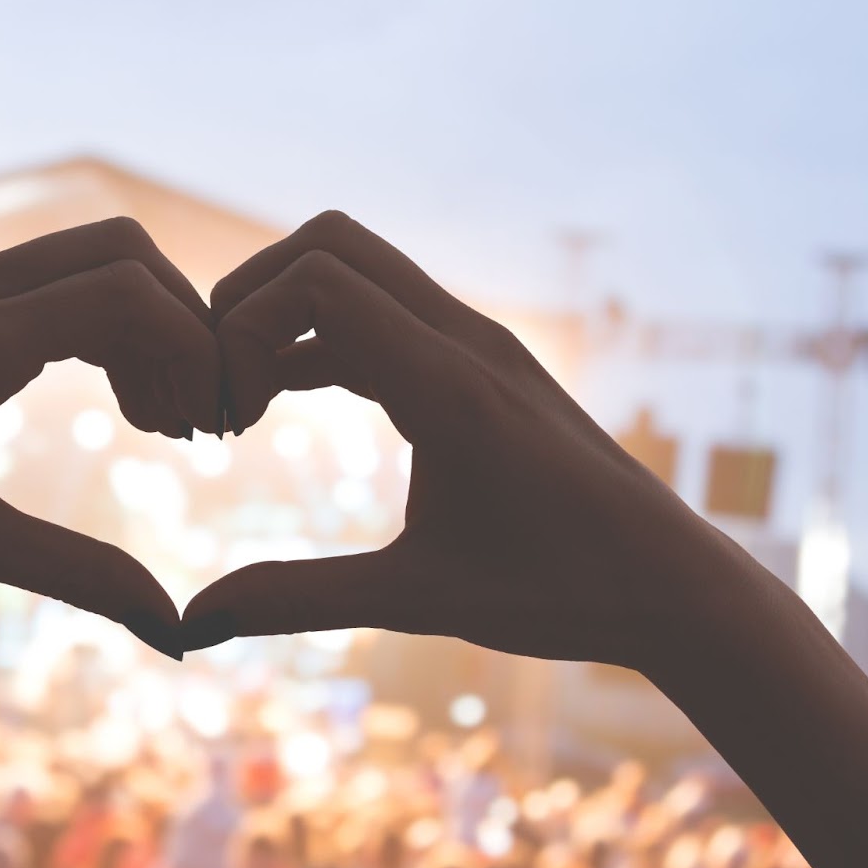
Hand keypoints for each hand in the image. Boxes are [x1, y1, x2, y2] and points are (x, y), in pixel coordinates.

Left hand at [0, 218, 219, 652]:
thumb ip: (79, 574)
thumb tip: (176, 633)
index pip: (129, 294)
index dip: (193, 350)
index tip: (210, 428)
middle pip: (121, 250)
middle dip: (180, 323)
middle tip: (193, 419)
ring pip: (80, 259)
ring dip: (135, 324)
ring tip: (152, 421)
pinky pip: (37, 281)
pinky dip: (88, 322)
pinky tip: (94, 399)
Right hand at [182, 212, 735, 668]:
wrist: (674, 586)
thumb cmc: (560, 594)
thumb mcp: (415, 601)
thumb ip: (296, 599)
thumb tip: (194, 622)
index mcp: (449, 384)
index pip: (318, 281)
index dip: (243, 330)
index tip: (226, 418)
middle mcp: (465, 341)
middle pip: (331, 245)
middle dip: (252, 297)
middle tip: (218, 384)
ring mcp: (479, 345)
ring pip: (359, 271)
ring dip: (288, 315)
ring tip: (242, 403)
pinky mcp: (483, 365)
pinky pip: (385, 314)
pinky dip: (323, 337)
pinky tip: (284, 400)